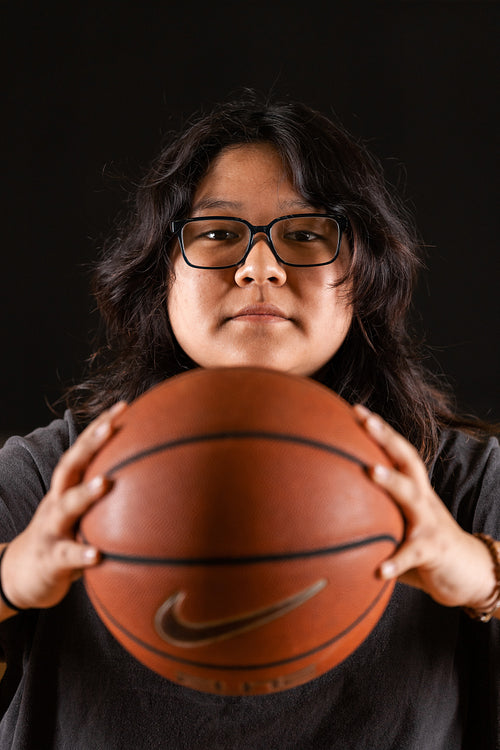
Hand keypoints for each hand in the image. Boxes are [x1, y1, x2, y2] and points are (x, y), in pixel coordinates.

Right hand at [0, 402, 126, 614]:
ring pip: (66, 506)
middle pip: (71, 466)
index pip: (84, 449)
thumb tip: (159, 481)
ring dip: (85, 493)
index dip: (100, 426)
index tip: (124, 406)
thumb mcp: (85, 513)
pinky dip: (81, 554)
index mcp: (68, 487)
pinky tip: (97, 555)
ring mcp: (52, 528)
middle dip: (90, 444)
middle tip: (111, 426)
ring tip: (105, 483)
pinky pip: (65, 555)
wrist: (23, 574)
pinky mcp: (50, 558)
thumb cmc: (66, 536)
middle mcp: (57, 501)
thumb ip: (111, 496)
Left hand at [353, 405, 497, 612]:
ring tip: (371, 471)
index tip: (355, 409)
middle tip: (365, 421)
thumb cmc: (422, 545)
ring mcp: (429, 522)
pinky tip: (378, 570)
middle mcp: (422, 498)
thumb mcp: (397, 523)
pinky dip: (396, 561)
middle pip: (407, 460)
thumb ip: (370, 514)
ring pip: (412, 496)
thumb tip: (322, 514)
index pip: (396, 451)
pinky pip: (412, 554)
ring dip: (392, 481)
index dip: (379, 429)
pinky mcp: (433, 551)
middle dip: (386, 437)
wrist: (467, 573)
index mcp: (413, 488)